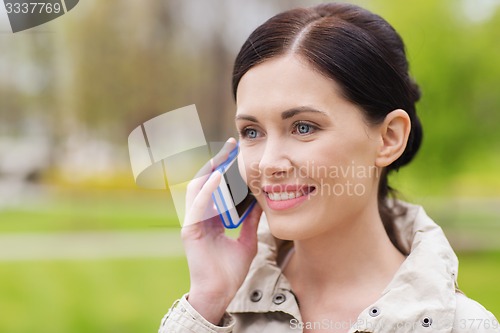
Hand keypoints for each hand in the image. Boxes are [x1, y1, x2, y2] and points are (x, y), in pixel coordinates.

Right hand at [181, 138, 262, 324]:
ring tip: (225, 155)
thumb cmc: (230, 271)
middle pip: (206, 182)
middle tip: (231, 145)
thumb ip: (250, 221)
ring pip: (198, 188)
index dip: (225, 170)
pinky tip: (219, 178)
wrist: (219, 293)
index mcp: (211, 219)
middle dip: (217, 163)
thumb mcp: (246, 241)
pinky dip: (208, 190)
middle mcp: (200, 217)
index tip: (237, 154)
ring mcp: (193, 222)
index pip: (217, 188)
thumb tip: (261, 202)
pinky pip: (198, 205)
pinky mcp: (190, 230)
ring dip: (211, 170)